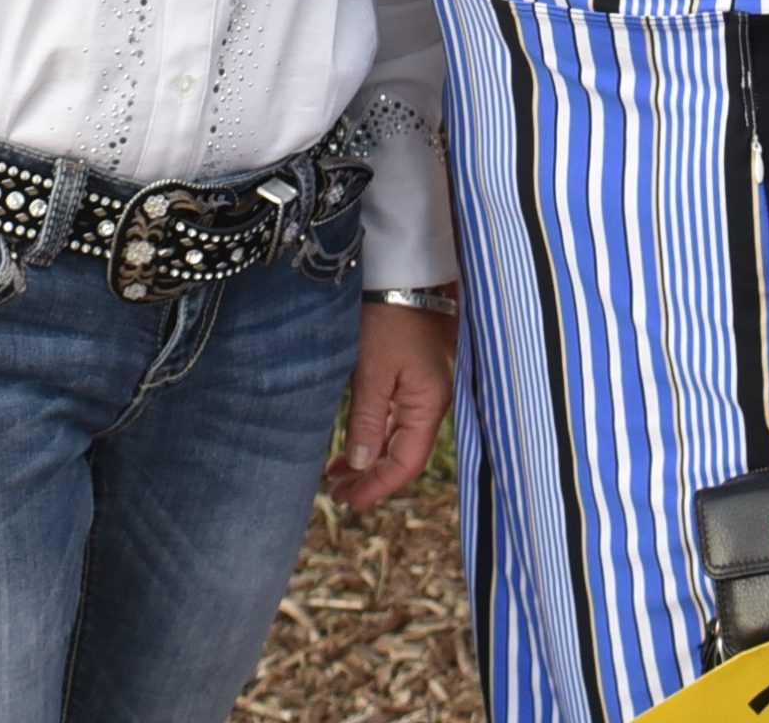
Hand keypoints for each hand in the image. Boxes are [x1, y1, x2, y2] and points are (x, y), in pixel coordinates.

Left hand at [324, 298, 453, 509]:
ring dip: (369, 456)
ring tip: (336, 472)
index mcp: (429, 403)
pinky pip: (396, 416)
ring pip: (398, 436)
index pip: (407, 462)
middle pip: (403, 453)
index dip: (377, 486)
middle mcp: (432, 400)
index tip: (347, 500)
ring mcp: (424, 387)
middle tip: (336, 492)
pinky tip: (353, 441)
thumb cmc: (388, 316)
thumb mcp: (371, 371)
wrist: (401, 270)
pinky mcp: (412, 374)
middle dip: (370, 476)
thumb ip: (367, 421)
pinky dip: (374, 432)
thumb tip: (360, 467)